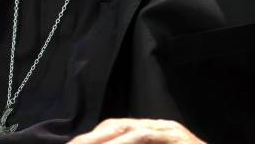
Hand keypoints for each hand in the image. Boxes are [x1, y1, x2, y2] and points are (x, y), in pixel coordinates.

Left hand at [67, 118, 205, 142]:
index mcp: (150, 132)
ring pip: (128, 129)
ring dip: (104, 139)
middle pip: (116, 126)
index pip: (115, 129)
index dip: (93, 137)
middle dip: (92, 137)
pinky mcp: (175, 136)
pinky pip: (145, 136)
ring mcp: (166, 129)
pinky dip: (127, 141)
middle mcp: (156, 126)